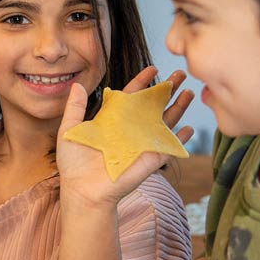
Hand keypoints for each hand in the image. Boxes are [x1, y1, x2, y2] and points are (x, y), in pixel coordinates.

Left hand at [57, 67, 194, 208]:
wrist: (83, 190)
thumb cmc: (74, 164)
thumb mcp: (70, 130)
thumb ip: (75, 108)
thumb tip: (77, 85)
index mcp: (114, 120)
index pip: (132, 96)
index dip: (143, 82)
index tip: (153, 68)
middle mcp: (131, 129)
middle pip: (154, 105)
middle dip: (168, 89)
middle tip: (181, 73)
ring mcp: (143, 144)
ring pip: (166, 122)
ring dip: (179, 107)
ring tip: (190, 92)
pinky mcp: (150, 160)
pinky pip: (169, 147)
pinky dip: (180, 139)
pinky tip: (189, 128)